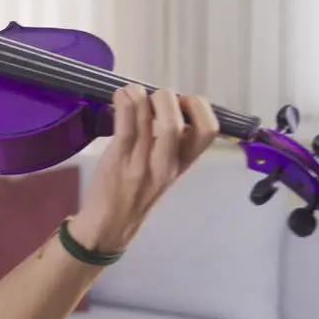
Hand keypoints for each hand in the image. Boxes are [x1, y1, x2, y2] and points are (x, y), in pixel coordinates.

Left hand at [68, 85, 219, 253]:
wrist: (110, 226)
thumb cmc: (135, 195)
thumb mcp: (165, 172)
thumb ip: (172, 145)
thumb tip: (169, 108)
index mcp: (182, 163)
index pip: (208, 131)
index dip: (198, 107)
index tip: (181, 102)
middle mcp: (166, 162)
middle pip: (177, 122)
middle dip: (166, 97)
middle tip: (153, 98)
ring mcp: (141, 161)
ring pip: (148, 117)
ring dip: (139, 94)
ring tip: (131, 92)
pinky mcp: (118, 158)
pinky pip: (124, 123)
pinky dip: (123, 101)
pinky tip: (119, 97)